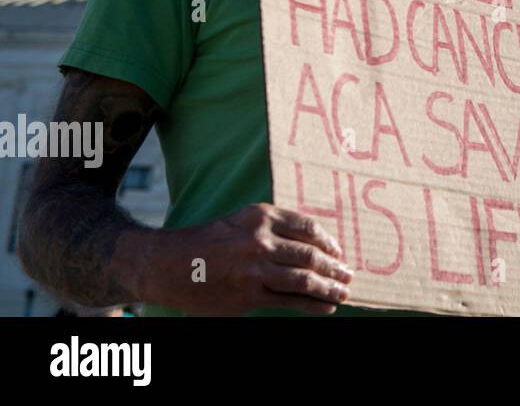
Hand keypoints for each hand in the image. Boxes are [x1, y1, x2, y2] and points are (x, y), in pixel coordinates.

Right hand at [135, 203, 353, 314]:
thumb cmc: (207, 241)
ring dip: (329, 287)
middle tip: (348, 274)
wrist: (168, 264)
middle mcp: (260, 240)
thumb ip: (273, 227)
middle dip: (333, 266)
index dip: (327, 241)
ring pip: (303, 279)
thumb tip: (311, 243)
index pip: (307, 227)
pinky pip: (289, 300)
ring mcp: (255, 269)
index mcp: (261, 216)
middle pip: (309, 254)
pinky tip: (325, 307)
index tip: (338, 250)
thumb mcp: (240, 221)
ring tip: (343, 292)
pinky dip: (312, 305)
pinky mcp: (248, 295)